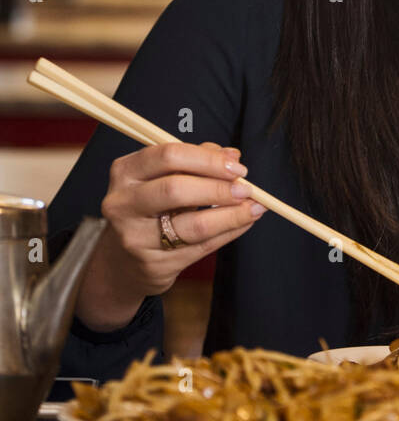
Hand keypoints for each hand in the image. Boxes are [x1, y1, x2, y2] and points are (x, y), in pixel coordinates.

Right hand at [75, 141, 264, 330]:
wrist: (123, 261)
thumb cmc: (150, 208)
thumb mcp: (163, 178)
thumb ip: (196, 160)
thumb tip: (232, 155)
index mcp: (126, 172)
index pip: (169, 156)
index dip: (207, 159)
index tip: (236, 165)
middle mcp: (123, 204)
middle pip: (176, 189)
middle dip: (218, 187)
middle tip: (246, 188)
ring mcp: (135, 237)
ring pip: (193, 224)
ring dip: (231, 214)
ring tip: (254, 207)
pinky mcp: (153, 265)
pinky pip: (201, 247)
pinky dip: (228, 232)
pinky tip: (244, 222)